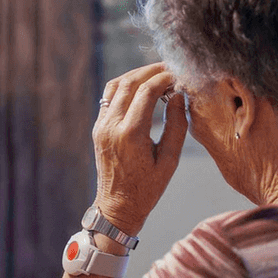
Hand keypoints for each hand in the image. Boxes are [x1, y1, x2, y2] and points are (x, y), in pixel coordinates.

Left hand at [94, 63, 187, 234]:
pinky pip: (109, 97)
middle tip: (171, 70)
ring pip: (116, 85)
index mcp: (131, 134)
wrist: (117, 207)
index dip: (165, 78)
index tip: (180, 76)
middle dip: (152, 71)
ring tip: (157, 75)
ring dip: (136, 75)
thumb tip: (179, 96)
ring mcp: (101, 126)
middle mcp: (112, 126)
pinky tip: (141, 88)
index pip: (147, 91)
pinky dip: (125, 86)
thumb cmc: (147, 189)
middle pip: (130, 82)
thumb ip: (176, 125)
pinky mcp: (98, 128)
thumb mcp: (170, 160)